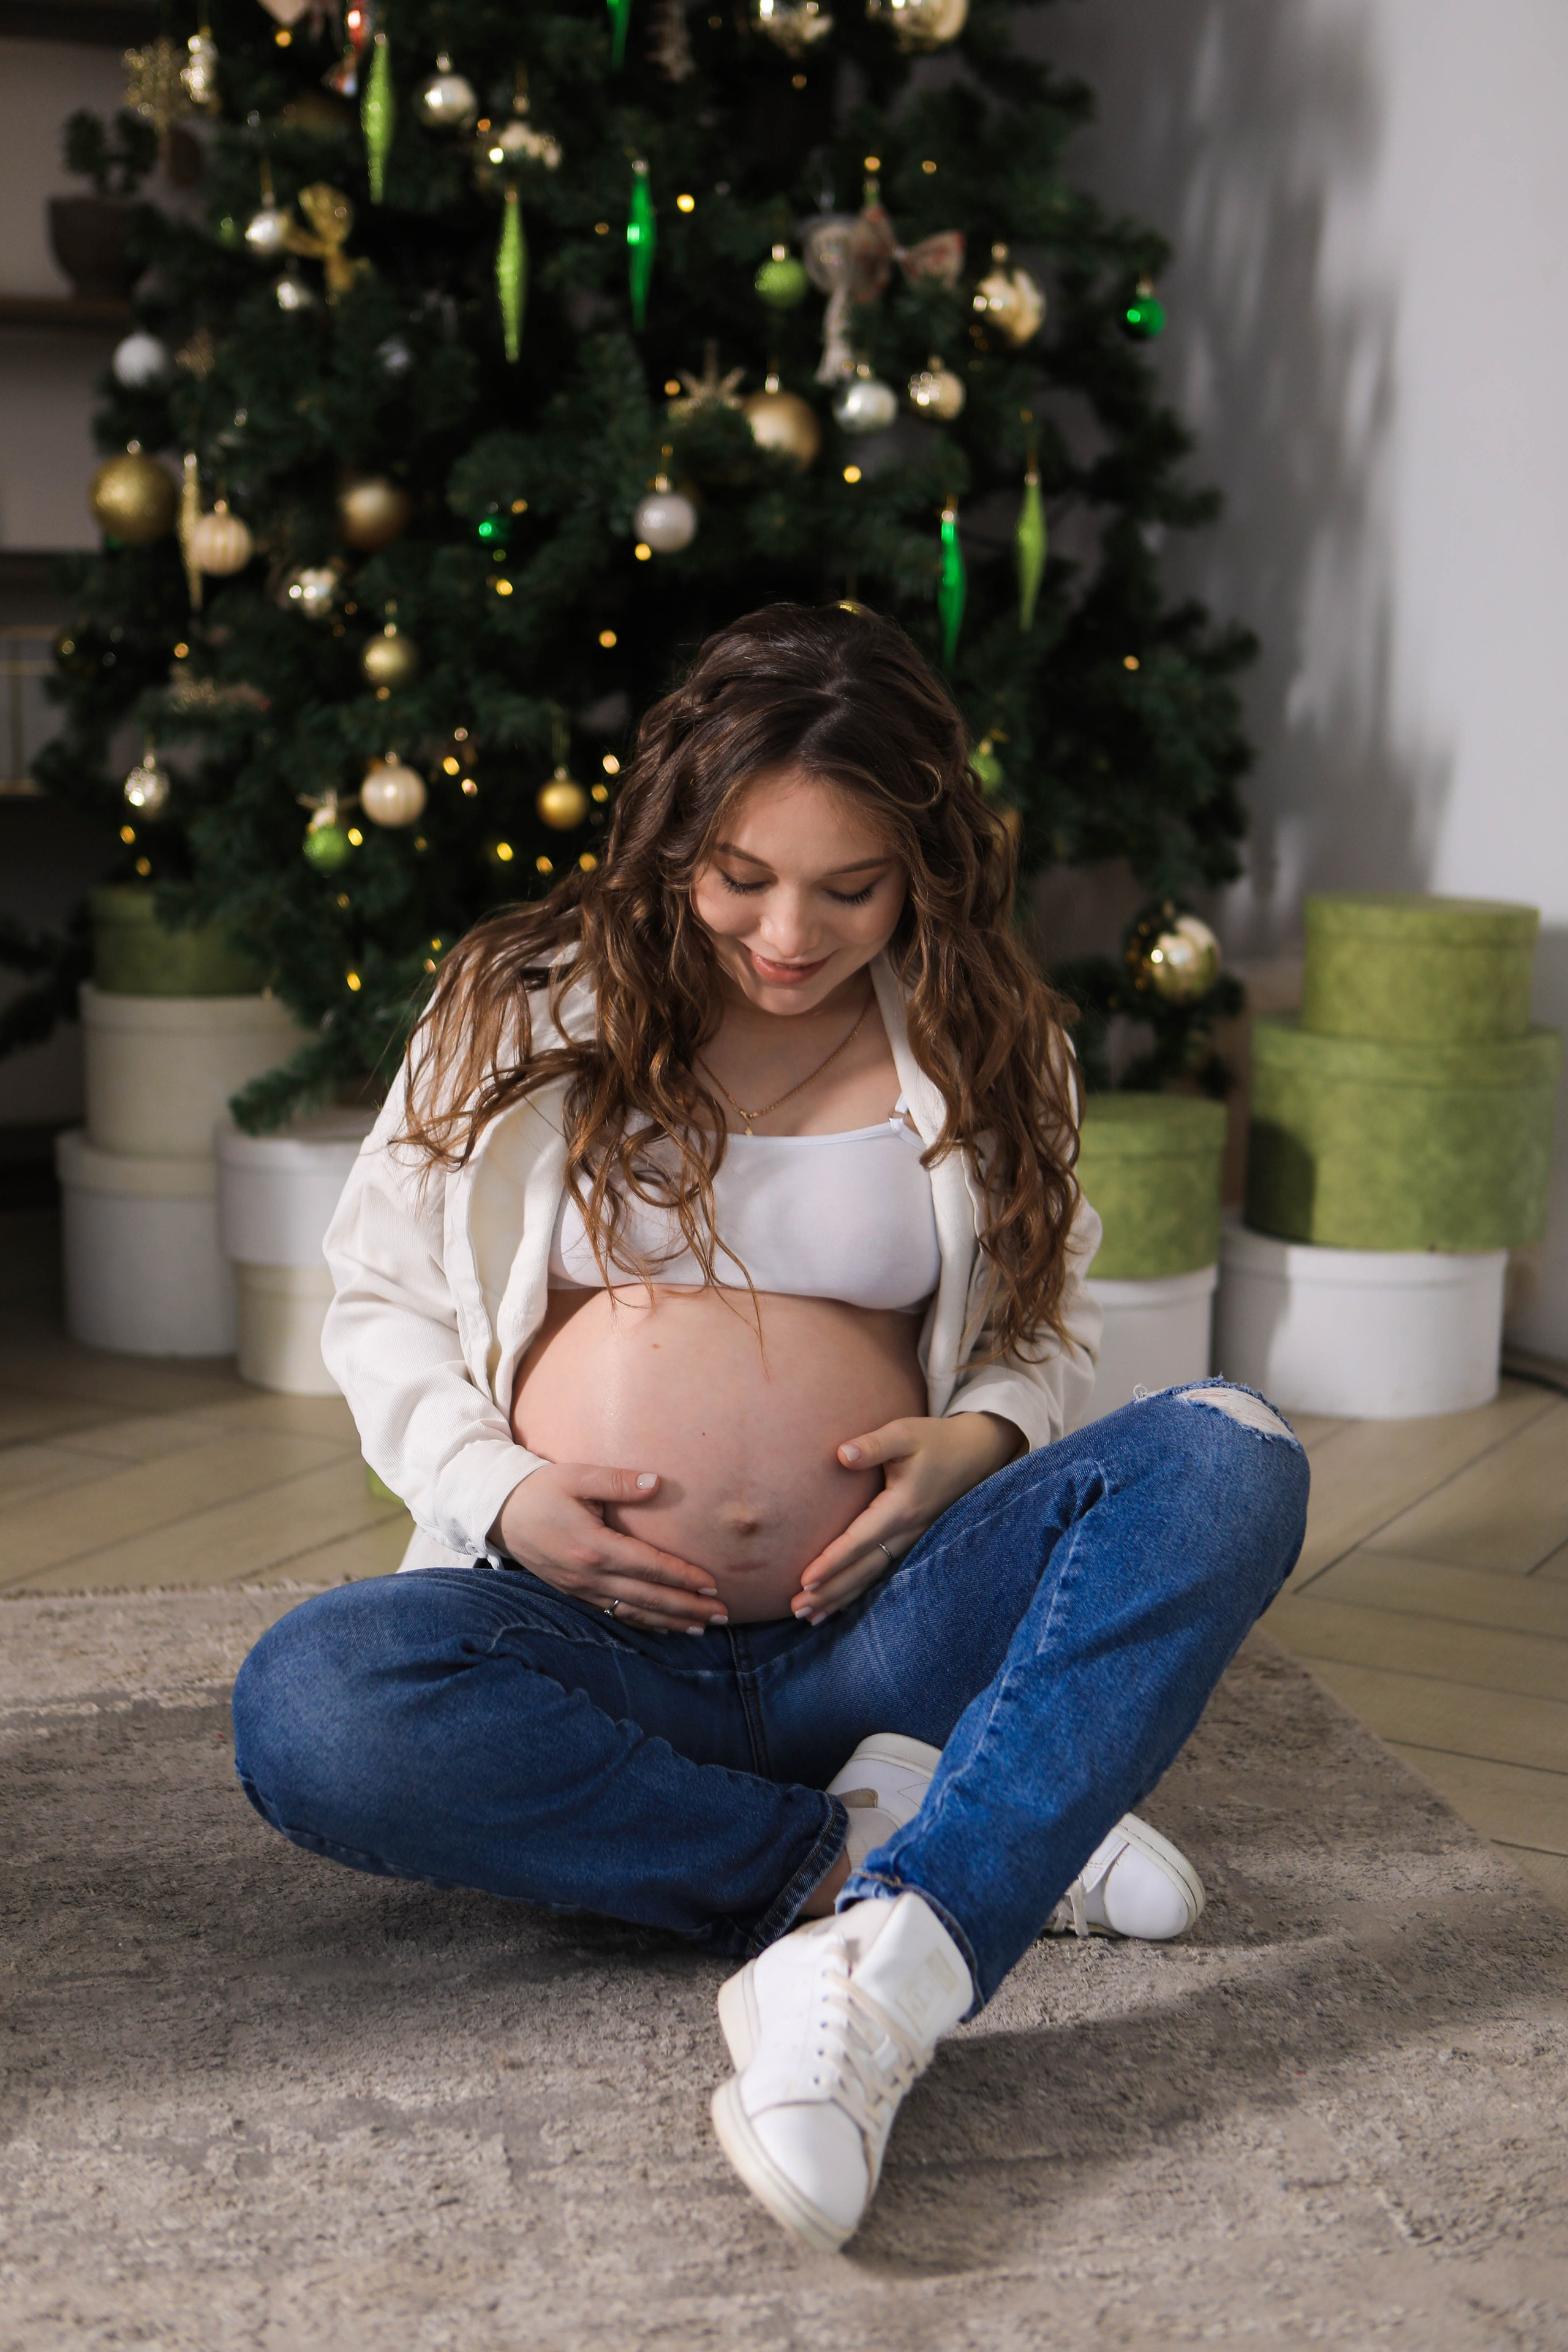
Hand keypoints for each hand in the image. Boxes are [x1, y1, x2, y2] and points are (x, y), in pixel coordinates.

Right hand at [492, 1464, 726, 1634]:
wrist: (500, 1513)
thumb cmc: (541, 1490)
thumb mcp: (577, 1476)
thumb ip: (617, 1480)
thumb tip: (657, 1483)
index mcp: (594, 1546)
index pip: (649, 1566)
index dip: (683, 1577)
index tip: (712, 1584)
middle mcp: (589, 1576)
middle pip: (648, 1597)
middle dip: (688, 1607)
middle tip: (723, 1615)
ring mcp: (581, 1589)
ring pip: (634, 1612)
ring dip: (671, 1621)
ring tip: (703, 1626)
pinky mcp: (576, 1593)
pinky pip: (616, 1614)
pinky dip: (644, 1623)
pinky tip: (666, 1627)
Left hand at [790, 1412, 1022, 1623]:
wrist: (976, 1453)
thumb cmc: (935, 1440)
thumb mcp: (905, 1433)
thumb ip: (874, 1445)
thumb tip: (842, 1454)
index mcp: (901, 1507)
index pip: (860, 1541)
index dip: (832, 1561)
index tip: (805, 1581)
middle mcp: (907, 1531)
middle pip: (863, 1569)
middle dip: (830, 1591)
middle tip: (797, 1609)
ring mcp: (911, 1539)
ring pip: (871, 1576)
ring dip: (841, 1597)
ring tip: (809, 1616)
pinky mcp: (911, 1540)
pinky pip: (881, 1572)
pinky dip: (858, 1590)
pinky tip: (838, 1604)